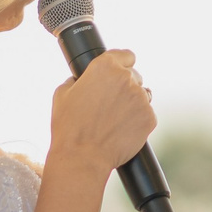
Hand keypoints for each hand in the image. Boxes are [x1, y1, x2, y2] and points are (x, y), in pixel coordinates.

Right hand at [50, 50, 155, 172]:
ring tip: (114, 120)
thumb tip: (83, 78)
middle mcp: (126, 78)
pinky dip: (137, 120)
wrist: (83, 157)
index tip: (118, 72)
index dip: (121, 64)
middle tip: (110, 104)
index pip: (125, 55)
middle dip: (125, 86)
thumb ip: (78, 79)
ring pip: (142, 95)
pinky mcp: (149, 118)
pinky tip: (122, 130)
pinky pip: (146, 114)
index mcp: (105, 67)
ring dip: (132, 103)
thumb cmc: (69, 127)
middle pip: (134, 76)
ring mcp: (141, 98)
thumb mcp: (62, 94)